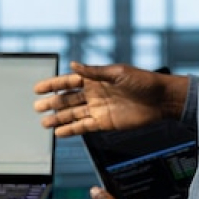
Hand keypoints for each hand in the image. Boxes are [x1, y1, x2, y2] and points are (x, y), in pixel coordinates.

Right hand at [33, 61, 187, 136]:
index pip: (69, 81)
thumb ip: (94, 72)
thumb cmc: (144, 81)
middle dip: (52, 103)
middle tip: (37, 107)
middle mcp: (94, 94)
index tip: (38, 88)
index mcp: (95, 79)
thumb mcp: (118, 72)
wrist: (161, 100)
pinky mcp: (104, 123)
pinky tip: (60, 132)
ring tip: (44, 122)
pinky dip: (71, 130)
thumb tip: (73, 66)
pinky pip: (84, 127)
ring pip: (73, 114)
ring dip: (58, 118)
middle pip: (68, 99)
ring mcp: (98, 109)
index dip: (53, 84)